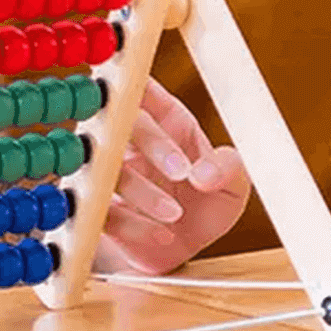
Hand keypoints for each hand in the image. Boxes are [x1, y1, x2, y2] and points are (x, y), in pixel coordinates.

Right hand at [95, 79, 249, 275]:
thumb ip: (228, 169)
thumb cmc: (209, 205)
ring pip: (110, 168)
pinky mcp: (97, 210)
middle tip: (183, 173)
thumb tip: (205, 174)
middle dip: (155, 144)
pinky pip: (104, 212)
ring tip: (176, 215)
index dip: (135, 76)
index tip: (132, 76)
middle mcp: (131, 138)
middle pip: (126, 121)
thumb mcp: (234, 185)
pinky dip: (134, 225)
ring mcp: (108, 173)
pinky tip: (161, 236)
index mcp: (167, 117)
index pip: (145, 87)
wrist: (186, 254)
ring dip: (144, 193)